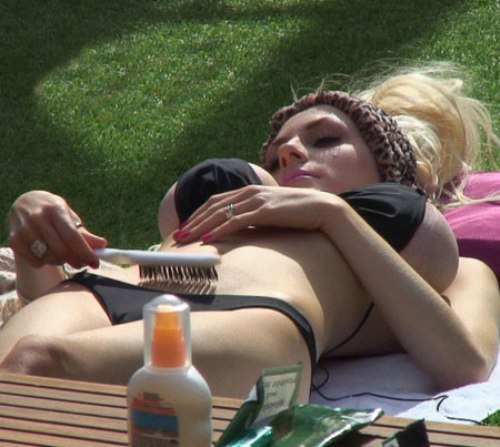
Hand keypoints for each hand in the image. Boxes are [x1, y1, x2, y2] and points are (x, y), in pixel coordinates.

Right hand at [7, 191, 106, 268]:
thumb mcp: (69, 217)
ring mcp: (24, 229)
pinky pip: (35, 261)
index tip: (95, 263)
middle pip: (61, 250)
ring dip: (61, 262)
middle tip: (81, 262)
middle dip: (75, 260)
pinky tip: (46, 254)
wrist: (25, 202)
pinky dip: (44, 263)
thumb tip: (103, 245)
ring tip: (64, 256)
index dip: (85, 252)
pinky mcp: (14, 240)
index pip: (72, 236)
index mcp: (56, 210)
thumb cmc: (53, 212)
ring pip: (49, 257)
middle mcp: (38, 218)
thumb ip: (85, 233)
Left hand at [173, 185, 336, 242]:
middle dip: (193, 221)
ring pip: (220, 213)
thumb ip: (255, 216)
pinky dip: (219, 230)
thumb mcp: (271, 212)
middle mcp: (249, 193)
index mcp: (250, 191)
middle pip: (213, 206)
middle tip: (178, 236)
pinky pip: (236, 221)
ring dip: (200, 227)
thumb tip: (242, 229)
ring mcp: (256, 201)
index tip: (186, 227)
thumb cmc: (298, 213)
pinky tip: (208, 240)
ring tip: (185, 240)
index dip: (199, 214)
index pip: (216, 201)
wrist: (322, 208)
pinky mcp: (264, 212)